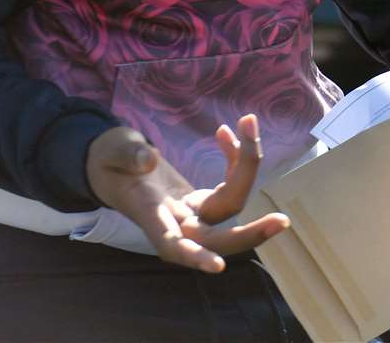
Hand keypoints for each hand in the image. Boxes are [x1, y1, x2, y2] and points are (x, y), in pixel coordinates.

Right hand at [86, 113, 288, 272]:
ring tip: (248, 121)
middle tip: (283, 221)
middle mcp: (175, 220)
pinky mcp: (201, 201)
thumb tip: (147, 159)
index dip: (194, 256)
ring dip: (247, 166)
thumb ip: (127, 156)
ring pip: (230, 205)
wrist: (110, 164)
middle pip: (218, 237)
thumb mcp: (110, 151)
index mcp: (149, 214)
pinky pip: (228, 186)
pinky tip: (227, 131)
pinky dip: (235, 159)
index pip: (172, 244)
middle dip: (250, 233)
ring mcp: (191, 212)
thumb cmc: (107, 159)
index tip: (218, 266)